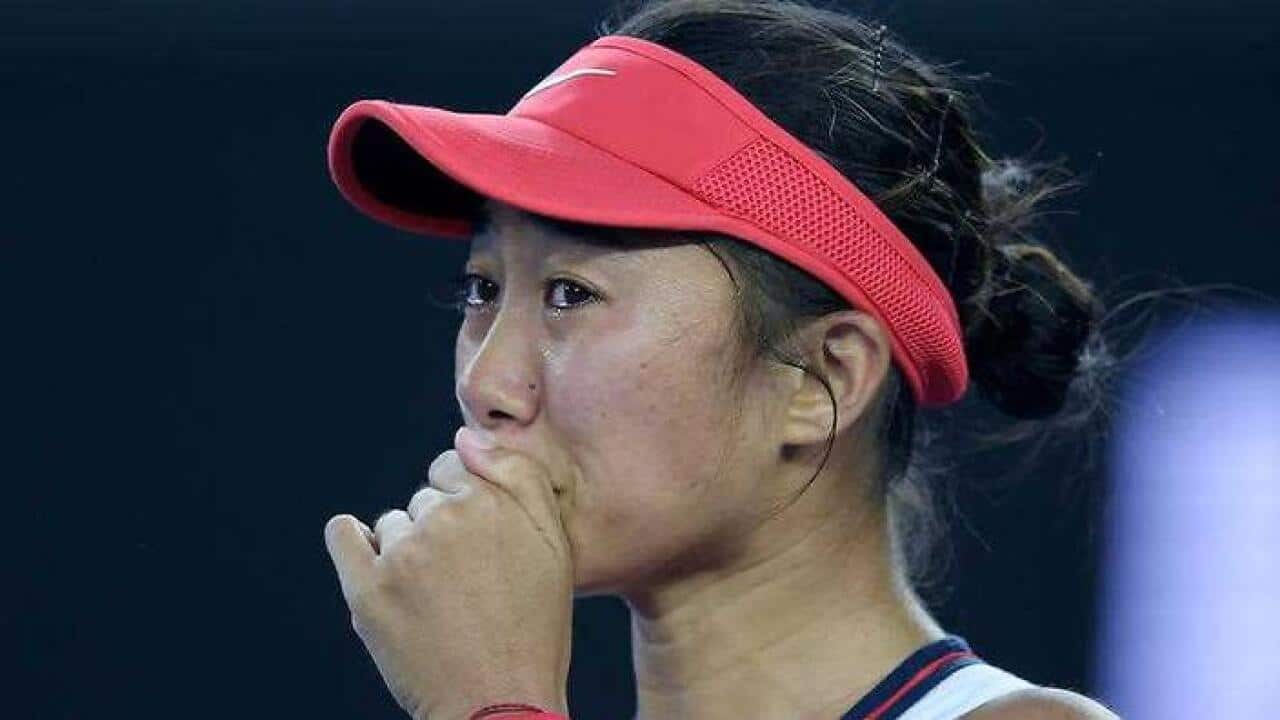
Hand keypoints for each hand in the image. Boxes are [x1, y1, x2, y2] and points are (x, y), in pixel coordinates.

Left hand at [324, 427, 573, 719]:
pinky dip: (352, 543)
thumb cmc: (534, 629)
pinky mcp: (367, 589)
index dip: (467, 503)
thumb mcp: (554, 546)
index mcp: (494, 502)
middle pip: (425, 499)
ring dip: (407, 551)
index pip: (454, 465)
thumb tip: (466, 436)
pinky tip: (371, 564)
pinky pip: (343, 536)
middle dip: (440, 531)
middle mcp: (446, 519)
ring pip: (392, 524)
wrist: (498, 704)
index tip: (478, 543)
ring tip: (436, 599)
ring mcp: (402, 554)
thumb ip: (520, 477)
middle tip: (465, 582)